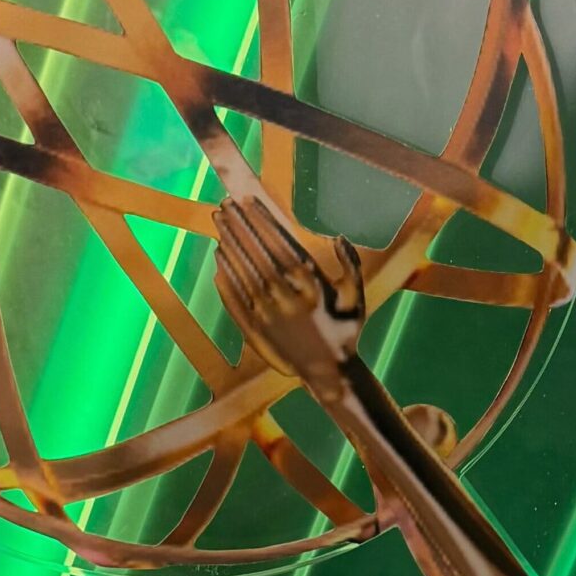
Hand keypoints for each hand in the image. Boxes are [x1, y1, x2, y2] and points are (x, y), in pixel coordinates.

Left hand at [215, 197, 364, 397]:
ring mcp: (266, 313)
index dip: (262, 222)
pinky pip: (234, 297)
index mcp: (310, 286)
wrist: (327, 373)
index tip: (249, 202)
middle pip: (256, 254)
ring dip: (230, 245)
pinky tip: (219, 257)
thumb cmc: (344, 333)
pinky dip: (225, 275)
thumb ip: (351, 267)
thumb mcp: (357, 299)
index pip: (279, 245)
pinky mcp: (253, 328)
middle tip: (226, 205)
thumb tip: (340, 238)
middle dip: (240, 227)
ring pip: (242, 272)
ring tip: (220, 223)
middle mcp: (285, 297)